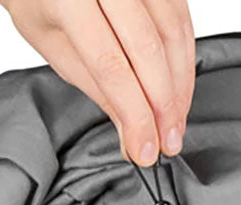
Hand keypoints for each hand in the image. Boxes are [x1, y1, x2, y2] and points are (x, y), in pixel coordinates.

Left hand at [0, 0, 194, 165]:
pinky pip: (182, 20)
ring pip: (173, 34)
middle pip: (148, 50)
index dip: (135, 114)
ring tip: (174, 124)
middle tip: (166, 142)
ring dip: (180, 87)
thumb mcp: (56, 47)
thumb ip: (97, 88)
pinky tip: (179, 90)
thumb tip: (131, 133)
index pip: (111, 67)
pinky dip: (185, 61)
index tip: (145, 148)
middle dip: (163, 106)